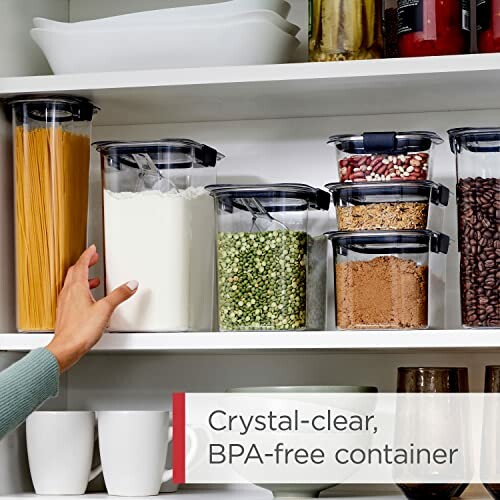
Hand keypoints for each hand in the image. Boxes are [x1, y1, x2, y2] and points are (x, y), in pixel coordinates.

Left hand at [46, 245, 137, 372]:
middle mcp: (68, 293)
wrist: (66, 348)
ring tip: (94, 279)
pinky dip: (80, 291)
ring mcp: (65, 303)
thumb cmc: (80, 331)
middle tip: (93, 259)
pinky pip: (71, 295)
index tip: (92, 249)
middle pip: (75, 272)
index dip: (87, 255)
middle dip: (84, 263)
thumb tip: (131, 284)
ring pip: (72, 283)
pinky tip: (88, 299)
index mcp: (76, 288)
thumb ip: (119, 295)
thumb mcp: (105, 310)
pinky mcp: (65, 313)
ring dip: (82, 277)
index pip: (81, 265)